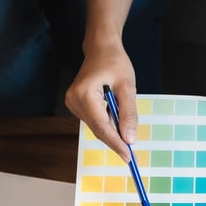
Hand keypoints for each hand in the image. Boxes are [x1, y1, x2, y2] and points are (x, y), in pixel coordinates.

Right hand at [64, 42, 136, 161]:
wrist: (101, 48)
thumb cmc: (115, 62)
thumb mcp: (127, 87)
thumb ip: (128, 113)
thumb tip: (130, 139)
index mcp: (84, 94)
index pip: (101, 126)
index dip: (116, 143)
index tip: (129, 157)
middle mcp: (74, 100)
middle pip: (97, 129)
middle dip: (115, 142)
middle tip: (132, 155)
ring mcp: (72, 103)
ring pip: (96, 127)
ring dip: (112, 133)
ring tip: (127, 136)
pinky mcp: (76, 104)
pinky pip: (94, 121)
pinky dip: (107, 125)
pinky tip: (117, 123)